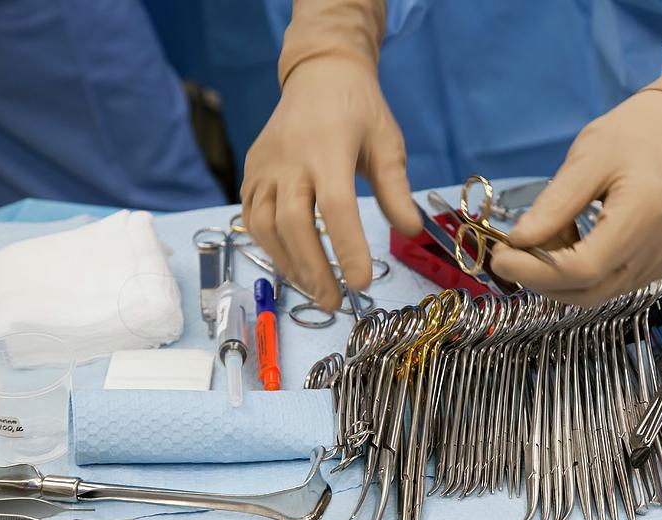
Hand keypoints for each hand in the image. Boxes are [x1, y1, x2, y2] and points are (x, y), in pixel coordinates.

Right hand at [241, 57, 420, 310]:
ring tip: (316, 291)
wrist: (318, 74)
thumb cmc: (359, 111)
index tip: (362, 282)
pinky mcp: (250, 174)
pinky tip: (294, 267)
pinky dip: (271, 248)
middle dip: (313, 269)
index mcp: (328, 148)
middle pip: (293, 224)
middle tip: (335, 303)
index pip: (336, 207)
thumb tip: (411, 231)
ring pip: (265, 226)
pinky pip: (252, 219)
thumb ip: (396, 189)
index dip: (347, 248)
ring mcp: (263, 167)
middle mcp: (289, 159)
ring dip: (290, 265)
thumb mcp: (388, 143)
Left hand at [491, 56, 661, 306]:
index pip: (581, 269)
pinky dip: (580, 273)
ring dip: (558, 277)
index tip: (498, 255)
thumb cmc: (632, 135)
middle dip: (539, 279)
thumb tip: (517, 242)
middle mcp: (659, 249)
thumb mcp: (586, 158)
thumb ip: (553, 205)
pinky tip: (570, 241)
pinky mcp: (661, 266)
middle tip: (510, 251)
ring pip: (597, 293)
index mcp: (644, 215)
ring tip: (544, 237)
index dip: (533, 271)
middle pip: (587, 291)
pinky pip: (611, 283)